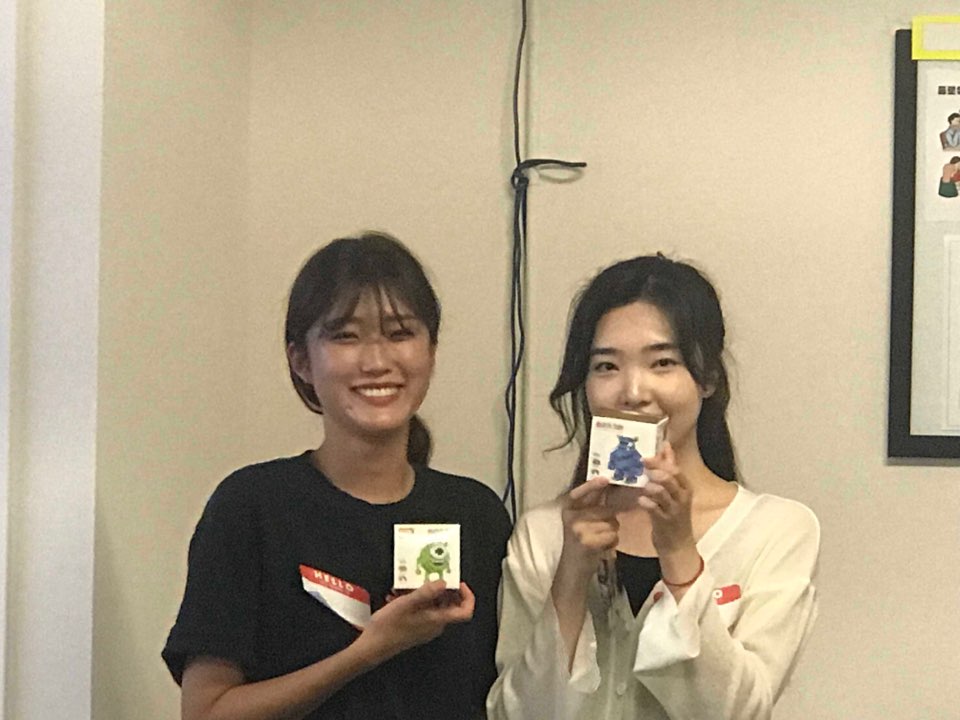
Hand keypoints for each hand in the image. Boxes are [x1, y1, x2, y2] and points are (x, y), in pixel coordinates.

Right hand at [355, 581, 474, 662]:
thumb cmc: (389, 627)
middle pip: (449, 605)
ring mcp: (425, 627)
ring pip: (434, 605)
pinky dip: (415, 599)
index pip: (465, 611)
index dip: (467, 596)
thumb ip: (426, 592)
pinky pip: (422, 609)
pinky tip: (399, 594)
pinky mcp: (415, 627)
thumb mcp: (407, 604)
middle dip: (441, 588)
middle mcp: (435, 625)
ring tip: (409, 584)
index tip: (458, 583)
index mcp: (438, 620)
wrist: (372, 647)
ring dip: (424, 592)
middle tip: (431, 576)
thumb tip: (444, 582)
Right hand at [557, 476, 618, 581]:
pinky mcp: (588, 541)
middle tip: (600, 532)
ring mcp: (579, 529)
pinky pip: (613, 535)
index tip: (605, 479)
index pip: (580, 492)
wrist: (572, 569)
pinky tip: (602, 548)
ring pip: (611, 523)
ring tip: (599, 541)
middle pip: (604, 510)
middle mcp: (571, 517)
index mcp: (568, 509)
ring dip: (612, 533)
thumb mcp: (581, 522)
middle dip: (610, 520)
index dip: (592, 485)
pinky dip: (612, 543)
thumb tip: (607, 486)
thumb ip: (591, 505)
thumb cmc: (580, 543)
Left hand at [639, 442, 694, 555]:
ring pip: (662, 491)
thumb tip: (665, 444)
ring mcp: (674, 510)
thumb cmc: (674, 513)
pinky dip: (646, 502)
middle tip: (639, 465)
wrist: (678, 544)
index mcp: (685, 487)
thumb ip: (670, 468)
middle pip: (669, 477)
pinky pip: (654, 508)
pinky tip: (639, 499)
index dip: (659, 461)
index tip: (644, 456)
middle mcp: (682, 497)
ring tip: (640, 483)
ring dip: (649, 485)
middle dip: (653, 469)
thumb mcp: (675, 490)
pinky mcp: (665, 521)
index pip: (675, 469)